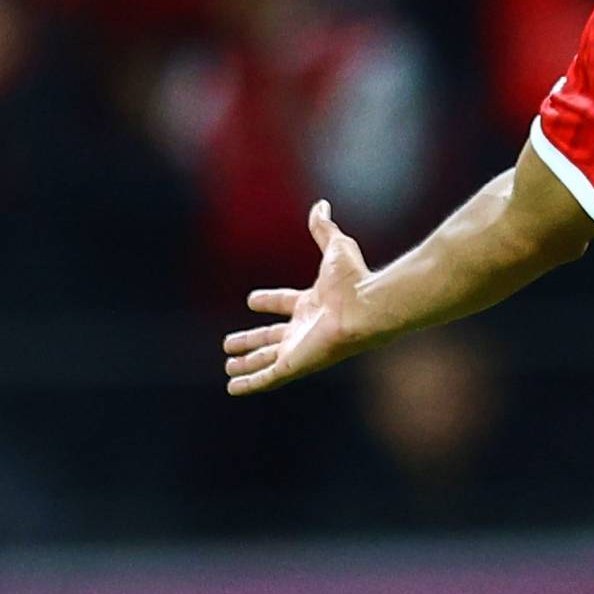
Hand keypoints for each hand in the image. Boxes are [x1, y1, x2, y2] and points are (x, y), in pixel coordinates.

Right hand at [224, 200, 372, 395]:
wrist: (365, 307)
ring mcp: (299, 348)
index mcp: (313, 303)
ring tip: (228, 366)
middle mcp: (305, 327)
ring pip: (266, 359)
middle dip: (251, 341)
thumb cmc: (354, 280)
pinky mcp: (295, 365)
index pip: (286, 303)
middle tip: (229, 343)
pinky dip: (249, 383)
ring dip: (247, 363)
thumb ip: (324, 228)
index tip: (252, 300)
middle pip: (272, 337)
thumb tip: (321, 204)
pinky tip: (232, 388)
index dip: (270, 301)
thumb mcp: (335, 247)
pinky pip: (267, 378)